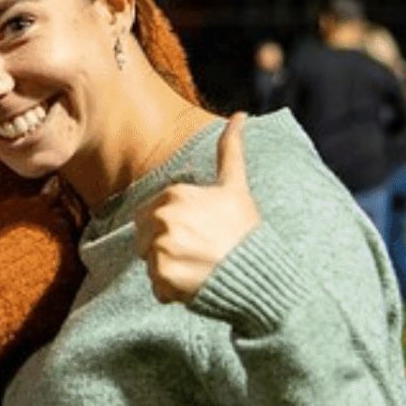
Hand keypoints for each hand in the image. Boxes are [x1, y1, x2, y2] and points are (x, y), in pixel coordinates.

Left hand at [134, 112, 259, 303]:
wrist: (259, 274)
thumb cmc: (245, 230)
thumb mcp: (235, 186)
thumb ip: (230, 150)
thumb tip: (240, 115)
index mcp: (174, 195)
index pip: (151, 214)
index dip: (174, 227)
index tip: (201, 233)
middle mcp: (162, 218)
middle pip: (145, 238)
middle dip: (167, 247)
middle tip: (200, 252)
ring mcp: (160, 248)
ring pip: (151, 262)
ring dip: (171, 269)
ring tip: (201, 267)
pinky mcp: (161, 277)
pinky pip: (156, 286)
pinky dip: (172, 290)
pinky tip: (197, 284)